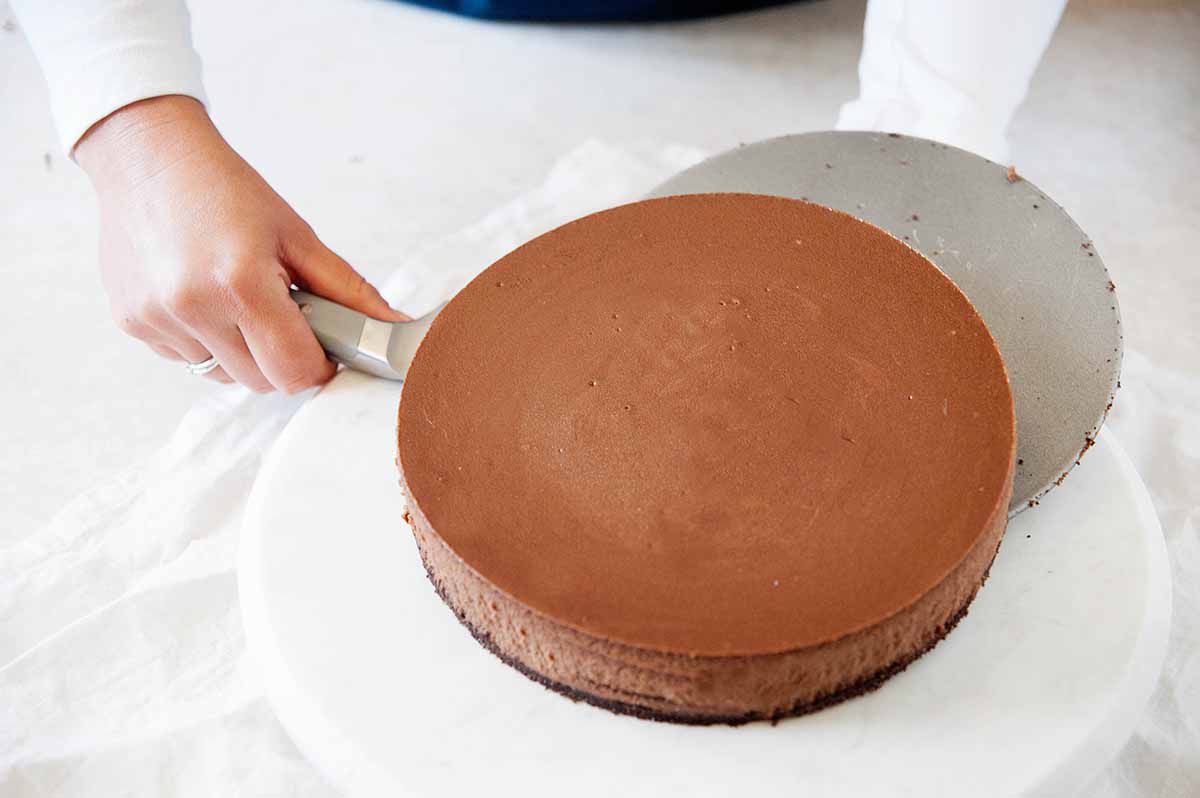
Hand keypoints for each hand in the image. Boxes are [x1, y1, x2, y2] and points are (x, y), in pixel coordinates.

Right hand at [76, 95, 404, 391]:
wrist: (147, 156)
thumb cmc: (226, 189)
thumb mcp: (296, 234)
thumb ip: (348, 289)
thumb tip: (394, 326)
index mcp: (240, 282)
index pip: (294, 370)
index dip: (320, 365)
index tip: (327, 347)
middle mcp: (193, 306)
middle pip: (261, 381)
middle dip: (282, 358)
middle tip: (283, 312)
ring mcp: (157, 318)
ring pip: (223, 375)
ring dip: (241, 351)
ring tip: (237, 296)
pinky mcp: (132, 322)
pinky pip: (187, 358)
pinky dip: (205, 340)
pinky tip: (203, 294)